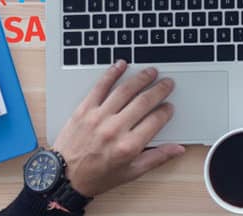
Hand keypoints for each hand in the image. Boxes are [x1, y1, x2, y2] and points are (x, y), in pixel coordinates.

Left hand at [52, 60, 184, 196]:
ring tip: (151, 72)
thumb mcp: (131, 173)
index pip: (155, 121)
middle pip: (144, 102)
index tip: (169, 107)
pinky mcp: (84, 109)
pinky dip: (112, 73)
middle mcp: (115, 129)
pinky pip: (100, 87)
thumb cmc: (97, 176)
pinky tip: (121, 65)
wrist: (65, 177)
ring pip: (125, 91)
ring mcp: (99, 117)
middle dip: (159, 90)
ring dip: (141, 78)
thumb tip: (177, 149)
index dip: (166, 111)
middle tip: (167, 83)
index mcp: (129, 146)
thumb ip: (156, 158)